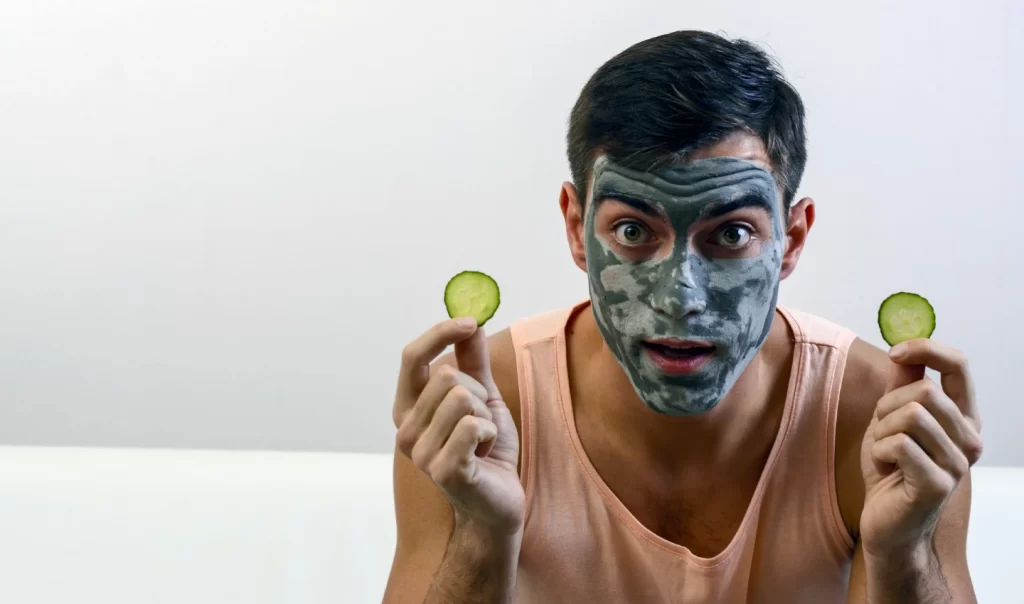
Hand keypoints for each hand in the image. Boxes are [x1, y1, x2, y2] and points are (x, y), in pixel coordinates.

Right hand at [392, 317, 523, 534]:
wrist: (498, 501)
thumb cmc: (486, 449)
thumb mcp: (483, 398)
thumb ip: (473, 362)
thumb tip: (471, 323)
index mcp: (407, 408)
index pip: (411, 357)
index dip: (439, 333)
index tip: (470, 321)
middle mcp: (404, 430)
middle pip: (446, 375)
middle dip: (477, 392)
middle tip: (480, 421)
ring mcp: (420, 453)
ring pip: (462, 399)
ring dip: (486, 416)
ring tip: (481, 441)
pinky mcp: (442, 470)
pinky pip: (473, 425)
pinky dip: (491, 433)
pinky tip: (484, 454)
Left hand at [859, 339, 983, 557]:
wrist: (887, 524)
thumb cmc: (890, 471)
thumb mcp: (891, 419)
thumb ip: (901, 384)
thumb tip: (904, 347)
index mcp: (962, 419)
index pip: (960, 366)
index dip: (928, 349)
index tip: (896, 351)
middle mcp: (969, 439)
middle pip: (924, 391)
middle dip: (887, 407)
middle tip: (883, 435)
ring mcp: (957, 463)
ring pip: (910, 415)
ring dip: (881, 432)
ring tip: (885, 455)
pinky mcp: (938, 484)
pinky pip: (899, 443)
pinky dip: (878, 452)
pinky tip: (884, 470)